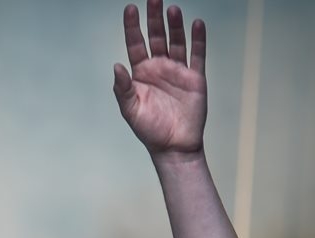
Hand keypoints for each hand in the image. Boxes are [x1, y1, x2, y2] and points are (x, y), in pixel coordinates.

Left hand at [113, 2, 206, 157]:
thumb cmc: (150, 131)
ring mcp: (177, 71)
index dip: (132, 26)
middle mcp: (159, 68)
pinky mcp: (195, 78)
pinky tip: (197, 23)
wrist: (174, 147)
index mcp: (141, 73)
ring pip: (176, 41)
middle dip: (154, 17)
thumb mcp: (131, 111)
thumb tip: (116, 66)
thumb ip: (122, 89)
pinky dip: (198, 39)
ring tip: (172, 9)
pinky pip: (197, 55)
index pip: (135, 43)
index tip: (130, 8)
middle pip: (156, 36)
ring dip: (174, 25)